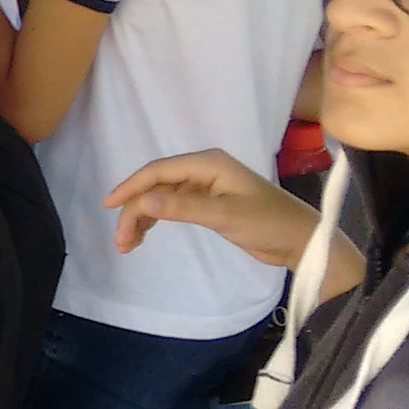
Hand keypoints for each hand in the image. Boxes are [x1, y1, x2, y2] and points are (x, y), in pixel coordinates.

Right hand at [103, 149, 316, 265]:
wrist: (300, 241)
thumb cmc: (268, 223)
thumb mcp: (225, 215)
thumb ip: (183, 207)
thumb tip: (144, 201)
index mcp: (209, 163)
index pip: (159, 171)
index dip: (130, 186)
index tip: (107, 206)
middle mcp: (204, 169)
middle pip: (156, 185)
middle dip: (134, 210)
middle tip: (121, 241)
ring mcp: (206, 186)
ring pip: (162, 197)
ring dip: (142, 217)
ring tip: (128, 244)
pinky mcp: (209, 203)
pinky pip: (173, 206)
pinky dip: (157, 220)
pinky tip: (144, 236)